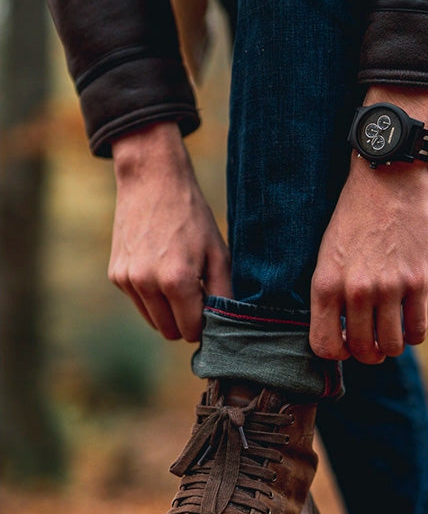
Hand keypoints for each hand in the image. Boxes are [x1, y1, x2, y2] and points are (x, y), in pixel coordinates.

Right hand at [108, 122, 231, 340]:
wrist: (152, 181)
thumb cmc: (192, 217)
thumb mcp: (218, 253)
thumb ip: (224, 294)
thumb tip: (225, 325)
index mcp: (177, 281)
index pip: (192, 330)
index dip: (204, 323)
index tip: (210, 306)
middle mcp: (147, 284)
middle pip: (170, 332)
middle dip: (186, 321)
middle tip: (197, 293)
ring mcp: (127, 280)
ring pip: (153, 321)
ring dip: (168, 311)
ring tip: (179, 279)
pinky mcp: (116, 275)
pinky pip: (139, 303)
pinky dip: (152, 296)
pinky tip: (159, 267)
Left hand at [309, 86, 427, 363]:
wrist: (388, 178)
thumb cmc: (353, 216)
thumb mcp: (327, 254)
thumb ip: (332, 294)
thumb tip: (340, 334)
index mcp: (325, 284)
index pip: (325, 348)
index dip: (337, 353)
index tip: (345, 342)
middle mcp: (355, 290)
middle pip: (361, 351)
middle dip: (367, 352)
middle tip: (371, 341)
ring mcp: (389, 287)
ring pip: (391, 347)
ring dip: (391, 345)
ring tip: (390, 331)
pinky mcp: (418, 281)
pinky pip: (418, 331)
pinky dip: (414, 334)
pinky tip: (410, 320)